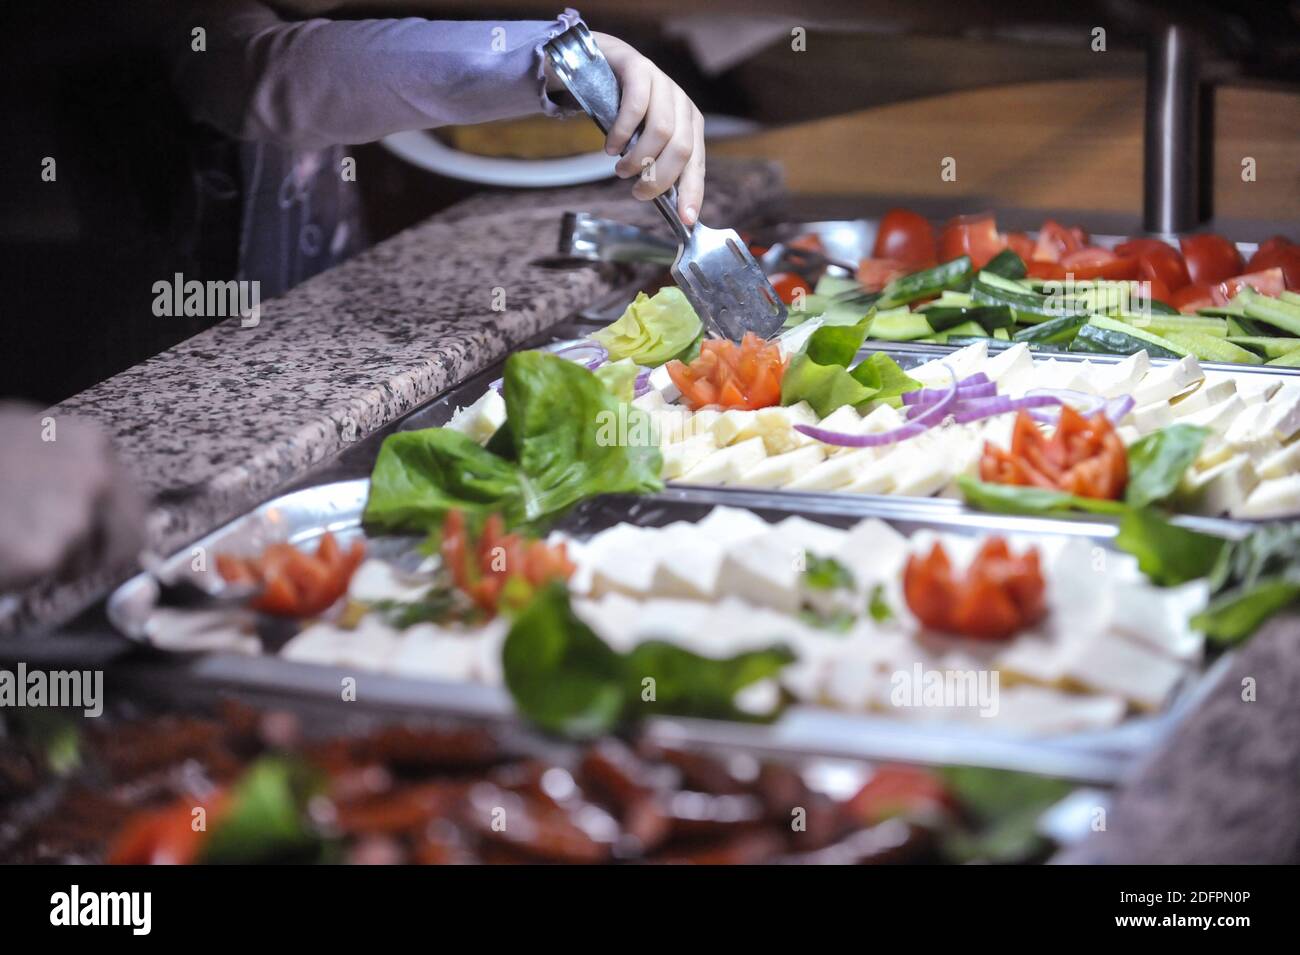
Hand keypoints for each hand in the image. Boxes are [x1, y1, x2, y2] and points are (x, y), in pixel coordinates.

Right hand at [0, 403, 144, 590]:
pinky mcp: (44, 554)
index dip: (109, 531)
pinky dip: (16, 577)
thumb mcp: (24, 440)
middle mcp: (96, 476)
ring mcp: (73, 515)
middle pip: (127, 542)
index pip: (132, 505)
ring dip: (47, 562)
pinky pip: (40, 581)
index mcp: (92, 443)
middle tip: (48, 554)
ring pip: (81, 564)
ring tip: (4, 535)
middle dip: (93, 556)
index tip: (92, 543)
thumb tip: (94, 505)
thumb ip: (67, 467)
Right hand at [589, 32, 704, 225]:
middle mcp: (682, 103)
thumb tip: (667, 204)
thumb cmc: (625, 109)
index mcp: (690, 124)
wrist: (602, 61)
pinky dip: (622, 133)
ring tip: (620, 168)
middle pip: (681, 150)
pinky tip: (611, 147)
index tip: (685, 219)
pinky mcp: (640, 68)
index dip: (693, 192)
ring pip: (661, 132)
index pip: (697, 164)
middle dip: (658, 178)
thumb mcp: (645, 138)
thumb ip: (657, 162)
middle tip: (637, 192)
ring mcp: (663, 83)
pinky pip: (636, 107)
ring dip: (637, 159)